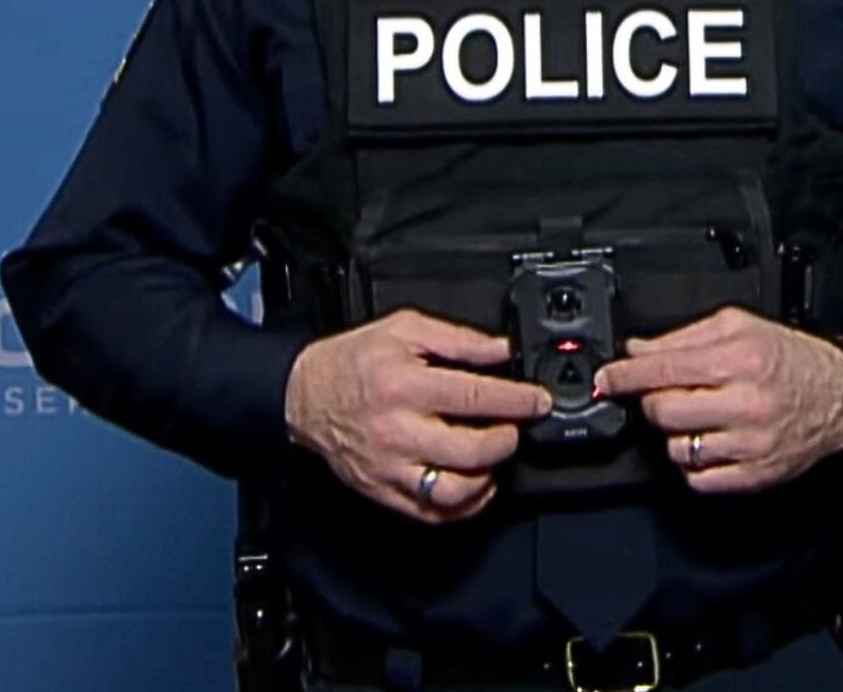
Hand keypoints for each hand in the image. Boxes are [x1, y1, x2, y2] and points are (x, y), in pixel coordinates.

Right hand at [284, 308, 551, 524]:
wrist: (303, 395)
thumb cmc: (353, 362)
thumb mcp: (405, 329)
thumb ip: (459, 340)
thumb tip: (501, 351)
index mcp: (406, 386)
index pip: (477, 397)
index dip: (518, 401)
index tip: (538, 402)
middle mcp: (399, 431)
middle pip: (472, 450)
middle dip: (507, 439)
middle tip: (516, 428)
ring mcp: (392, 468)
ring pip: (456, 491)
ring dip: (489, 476)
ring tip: (494, 457)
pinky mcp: (385, 491)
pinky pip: (433, 512)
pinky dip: (464, 504)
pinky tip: (474, 483)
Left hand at [594, 306, 842, 494]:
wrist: (841, 396)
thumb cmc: (790, 359)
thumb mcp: (739, 327)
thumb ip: (684, 337)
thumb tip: (637, 351)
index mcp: (738, 360)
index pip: (663, 370)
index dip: (625, 376)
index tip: (608, 380)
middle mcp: (744, 404)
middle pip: (663, 413)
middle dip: (653, 402)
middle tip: (665, 394)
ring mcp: (750, 444)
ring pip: (677, 449)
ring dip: (675, 434)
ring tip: (696, 417)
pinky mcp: (755, 475)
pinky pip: (699, 479)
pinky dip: (692, 464)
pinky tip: (707, 442)